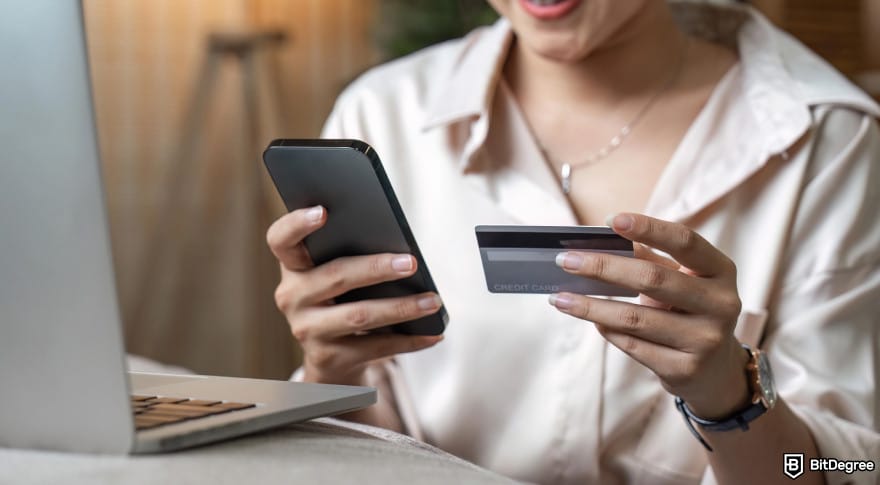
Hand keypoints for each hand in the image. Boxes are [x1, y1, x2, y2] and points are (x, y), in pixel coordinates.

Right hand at [266, 205, 443, 385]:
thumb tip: (402, 251)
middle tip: (412, 263)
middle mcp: (292, 296)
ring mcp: (307, 329)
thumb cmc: (342, 300)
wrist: (331, 358)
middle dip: (377, 268)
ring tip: (432, 301)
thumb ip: (353, 256)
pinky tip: (433, 334)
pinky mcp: (328, 357)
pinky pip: (375, 347)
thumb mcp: (339, 276)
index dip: (296, 224)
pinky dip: (409, 340)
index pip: (281, 240)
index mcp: (293, 266)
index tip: (324, 211)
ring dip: (401, 307)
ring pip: (358, 315)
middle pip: (335, 276)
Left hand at [549, 213, 750, 418]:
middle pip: (653, 279)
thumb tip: (600, 241)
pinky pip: (633, 345)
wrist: (716, 371)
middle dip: (603, 268)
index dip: (649, 227)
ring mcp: (705, 340)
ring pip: (635, 318)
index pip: (685, 241)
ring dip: (591, 307)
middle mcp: (720, 303)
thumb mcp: (681, 281)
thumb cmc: (689, 311)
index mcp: (720, 271)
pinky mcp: (684, 369)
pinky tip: (589, 320)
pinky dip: (606, 329)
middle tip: (565, 261)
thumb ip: (649, 260)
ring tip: (559, 298)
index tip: (611, 220)